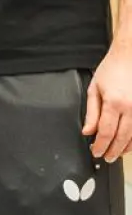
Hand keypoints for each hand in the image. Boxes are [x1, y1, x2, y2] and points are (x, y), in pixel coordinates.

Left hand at [84, 43, 131, 161]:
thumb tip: (88, 131)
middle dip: (113, 150)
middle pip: (122, 137)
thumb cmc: (112, 69)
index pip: (106, 132)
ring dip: (126, 148)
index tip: (95, 151)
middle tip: (106, 157)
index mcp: (115, 103)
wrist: (130, 56)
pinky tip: (130, 144)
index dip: (100, 145)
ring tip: (117, 154)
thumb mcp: (94, 89)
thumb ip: (91, 112)